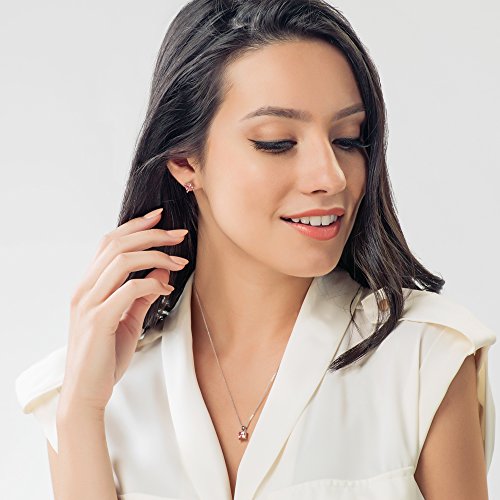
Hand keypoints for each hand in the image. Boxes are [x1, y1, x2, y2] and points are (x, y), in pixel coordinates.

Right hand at [58, 208, 188, 416]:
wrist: (86, 392)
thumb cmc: (105, 356)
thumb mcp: (127, 319)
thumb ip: (142, 294)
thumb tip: (162, 269)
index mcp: (89, 286)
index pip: (110, 243)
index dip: (135, 226)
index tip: (160, 217)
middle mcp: (84, 289)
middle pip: (117, 244)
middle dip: (152, 234)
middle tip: (179, 234)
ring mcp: (89, 304)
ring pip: (122, 261)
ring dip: (156, 255)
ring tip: (179, 260)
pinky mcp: (98, 320)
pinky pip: (128, 290)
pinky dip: (152, 284)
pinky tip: (167, 289)